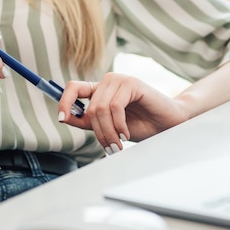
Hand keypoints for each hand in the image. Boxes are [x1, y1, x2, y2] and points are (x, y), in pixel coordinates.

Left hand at [58, 73, 189, 153]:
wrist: (167, 124)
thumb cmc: (141, 125)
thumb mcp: (109, 126)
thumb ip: (89, 121)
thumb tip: (65, 117)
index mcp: (100, 90)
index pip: (73, 88)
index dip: (63, 102)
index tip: (61, 119)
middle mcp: (108, 82)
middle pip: (89, 107)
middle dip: (98, 132)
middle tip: (110, 148)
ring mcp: (120, 80)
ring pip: (100, 108)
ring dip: (108, 132)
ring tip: (118, 144)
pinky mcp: (132, 83)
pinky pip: (115, 106)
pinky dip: (118, 125)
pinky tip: (126, 133)